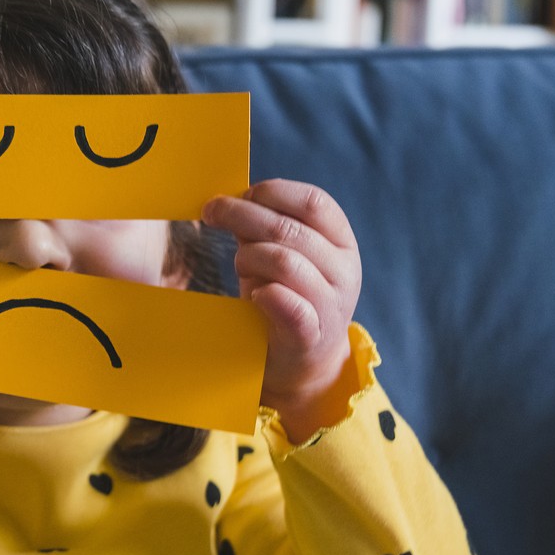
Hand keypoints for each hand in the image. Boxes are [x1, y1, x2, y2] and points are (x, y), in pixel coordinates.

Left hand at [202, 181, 361, 436]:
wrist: (304, 363)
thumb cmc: (288, 298)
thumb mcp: (282, 256)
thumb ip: (264, 229)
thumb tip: (227, 200)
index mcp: (341, 242)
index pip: (314, 202)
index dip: (274, 191)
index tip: (240, 193)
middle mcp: (343, 270)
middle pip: (291, 228)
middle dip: (243, 215)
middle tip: (211, 213)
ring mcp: (332, 305)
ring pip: (286, 262)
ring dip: (249, 257)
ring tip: (239, 266)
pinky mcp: (312, 337)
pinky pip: (293, 309)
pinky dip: (268, 295)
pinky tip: (253, 295)